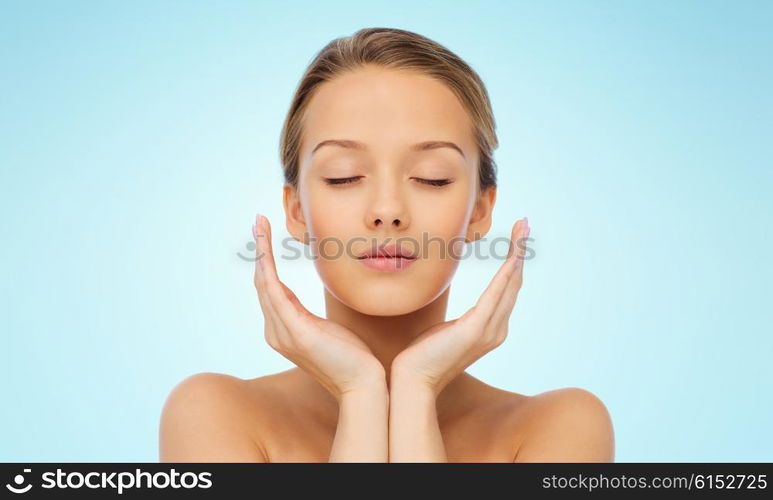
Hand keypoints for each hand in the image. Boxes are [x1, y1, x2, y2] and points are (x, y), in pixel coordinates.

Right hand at [252, 214, 384, 401]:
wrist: (363, 384)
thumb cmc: (352, 358)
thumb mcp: (327, 330)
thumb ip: (311, 318)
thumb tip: (307, 307)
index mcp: (283, 330)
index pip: (270, 289)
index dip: (266, 261)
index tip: (265, 235)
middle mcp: (276, 332)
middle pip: (262, 283)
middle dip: (260, 249)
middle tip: (259, 221)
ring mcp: (282, 333)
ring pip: (265, 283)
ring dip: (261, 252)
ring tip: (260, 226)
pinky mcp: (295, 332)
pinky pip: (275, 292)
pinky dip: (268, 268)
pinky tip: (266, 250)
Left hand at [391, 217, 530, 395]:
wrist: (414, 379)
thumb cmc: (424, 356)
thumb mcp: (446, 332)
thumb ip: (461, 321)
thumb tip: (461, 314)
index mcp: (491, 328)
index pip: (506, 289)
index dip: (513, 262)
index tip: (516, 238)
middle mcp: (497, 329)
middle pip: (513, 282)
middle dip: (519, 251)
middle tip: (524, 224)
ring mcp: (489, 330)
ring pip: (509, 284)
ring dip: (517, 254)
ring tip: (522, 229)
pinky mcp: (476, 330)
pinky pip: (495, 295)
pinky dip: (506, 273)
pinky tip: (513, 256)